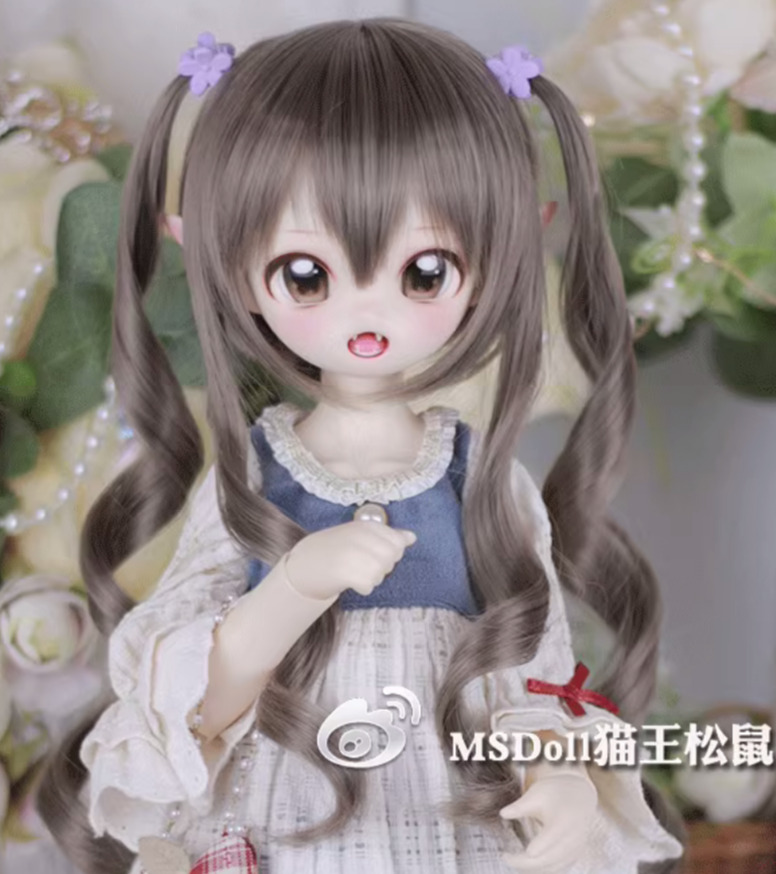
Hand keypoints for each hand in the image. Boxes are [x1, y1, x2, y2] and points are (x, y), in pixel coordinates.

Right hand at [284, 521, 415, 600]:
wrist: (305, 562)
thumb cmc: (337, 549)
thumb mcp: (361, 536)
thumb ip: (388, 536)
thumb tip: (412, 537)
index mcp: (365, 526)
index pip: (397, 541)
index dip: (390, 552)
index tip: (374, 552)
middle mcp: (359, 536)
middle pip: (392, 558)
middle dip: (383, 566)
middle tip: (363, 564)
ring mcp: (352, 553)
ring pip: (382, 572)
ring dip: (372, 578)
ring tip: (355, 572)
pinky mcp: (345, 571)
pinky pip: (369, 585)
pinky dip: (364, 588)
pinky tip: (351, 581)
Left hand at [499, 772, 597, 872]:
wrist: (580, 796)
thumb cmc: (556, 793)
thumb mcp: (537, 793)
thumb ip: (520, 806)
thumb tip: (502, 814)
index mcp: (563, 821)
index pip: (549, 839)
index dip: (535, 849)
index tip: (517, 852)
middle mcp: (572, 839)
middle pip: (547, 859)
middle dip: (524, 862)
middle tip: (505, 857)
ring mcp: (574, 851)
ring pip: (552, 869)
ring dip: (532, 869)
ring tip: (512, 860)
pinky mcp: (573, 857)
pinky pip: (557, 869)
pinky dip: (541, 869)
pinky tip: (526, 865)